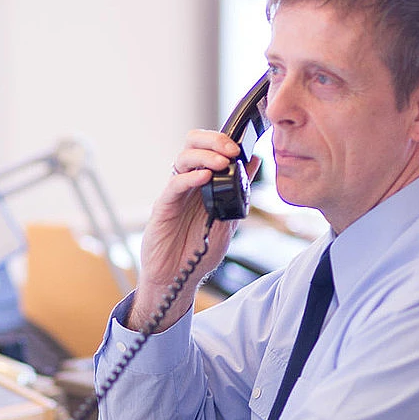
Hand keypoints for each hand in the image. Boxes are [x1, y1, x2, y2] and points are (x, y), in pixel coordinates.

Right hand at [129, 130, 259, 330]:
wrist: (177, 279)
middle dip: (213, 140)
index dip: (225, 140)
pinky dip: (190, 178)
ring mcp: (175, 194)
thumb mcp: (228, 219)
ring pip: (183, 159)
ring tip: (222, 163)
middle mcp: (188, 184)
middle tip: (231, 149)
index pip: (210, 148)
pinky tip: (205, 178)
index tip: (243, 144)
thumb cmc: (198, 252)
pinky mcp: (164, 207)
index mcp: (204, 184)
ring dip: (205, 156)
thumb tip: (254, 161)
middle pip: (193, 144)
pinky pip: (174, 186)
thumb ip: (240, 192)